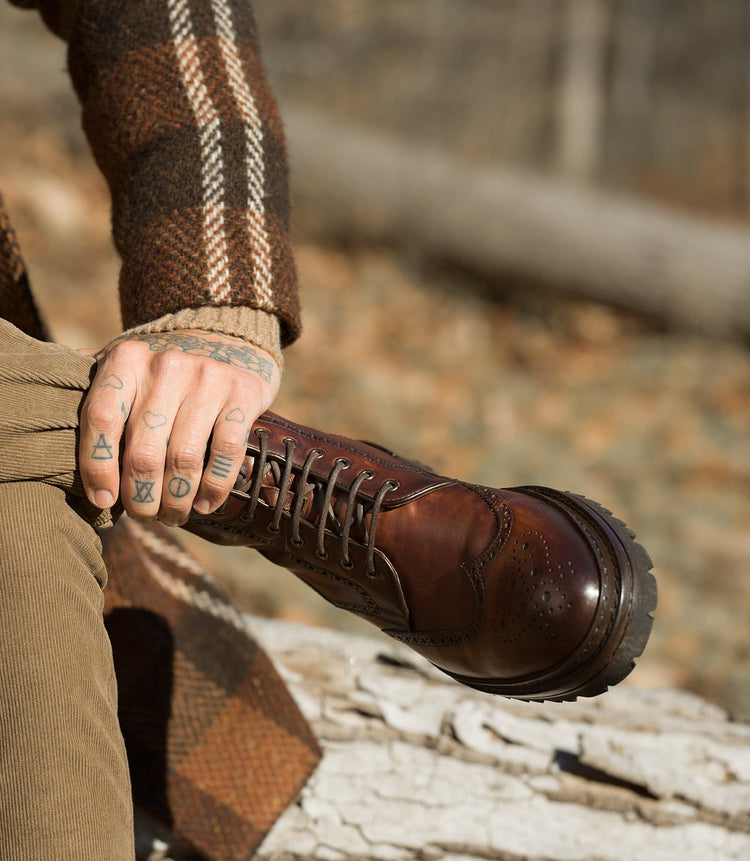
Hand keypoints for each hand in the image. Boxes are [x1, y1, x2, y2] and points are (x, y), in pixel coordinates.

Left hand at [78, 329, 279, 524]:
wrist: (225, 340)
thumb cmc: (161, 374)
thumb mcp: (121, 370)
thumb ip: (91, 394)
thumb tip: (44, 427)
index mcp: (126, 360)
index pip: (101, 420)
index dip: (97, 468)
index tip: (104, 500)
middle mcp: (166, 366)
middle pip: (143, 451)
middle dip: (142, 497)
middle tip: (145, 515)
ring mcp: (207, 377)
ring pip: (184, 458)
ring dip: (177, 500)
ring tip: (173, 515)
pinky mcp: (241, 392)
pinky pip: (225, 452)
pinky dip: (214, 487)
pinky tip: (205, 503)